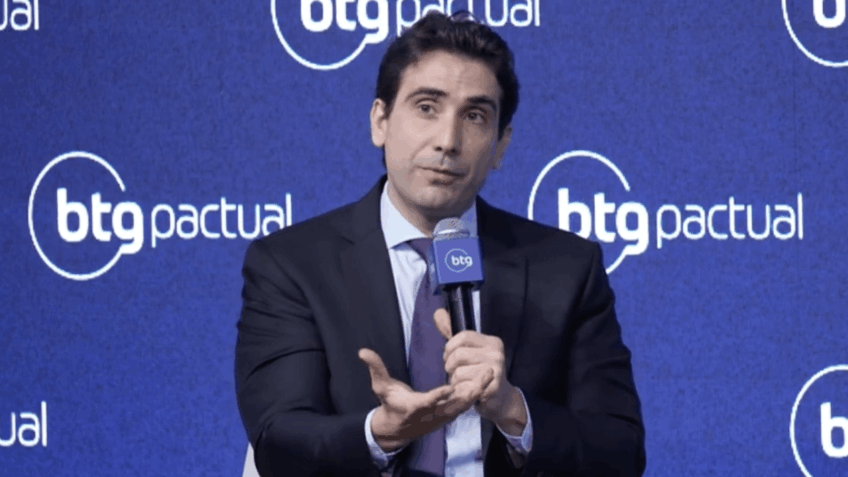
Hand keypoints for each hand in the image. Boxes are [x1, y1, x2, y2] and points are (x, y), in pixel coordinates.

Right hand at [358, 348, 493, 451]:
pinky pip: (465, 405)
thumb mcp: (380, 387)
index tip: (447, 387)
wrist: (399, 429)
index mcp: (413, 406)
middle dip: (470, 391)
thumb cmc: (390, 404)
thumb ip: (375, 368)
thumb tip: (363, 351)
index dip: (436, 396)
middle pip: (454, 405)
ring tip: (490, 374)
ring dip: (477, 390)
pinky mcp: (449, 415)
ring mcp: (442, 415)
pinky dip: (476, 395)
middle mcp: (431, 413)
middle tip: (484, 374)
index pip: (425, 402)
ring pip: (463, 405)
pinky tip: (485, 381)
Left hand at [433, 309, 524, 431]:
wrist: (501, 399)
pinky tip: (466, 391)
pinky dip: (460, 391)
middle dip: (449, 365)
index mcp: (492, 342)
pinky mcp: (492, 389)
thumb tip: (437, 313)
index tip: (448, 356)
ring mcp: (496, 371)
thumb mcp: (471, 351)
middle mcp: (496, 354)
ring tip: (461, 382)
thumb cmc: (480, 372)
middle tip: (453, 372)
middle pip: (459, 354)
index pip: (463, 336)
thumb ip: (454, 336)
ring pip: (458, 372)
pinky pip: (464, 387)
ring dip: (454, 381)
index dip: (450, 347)